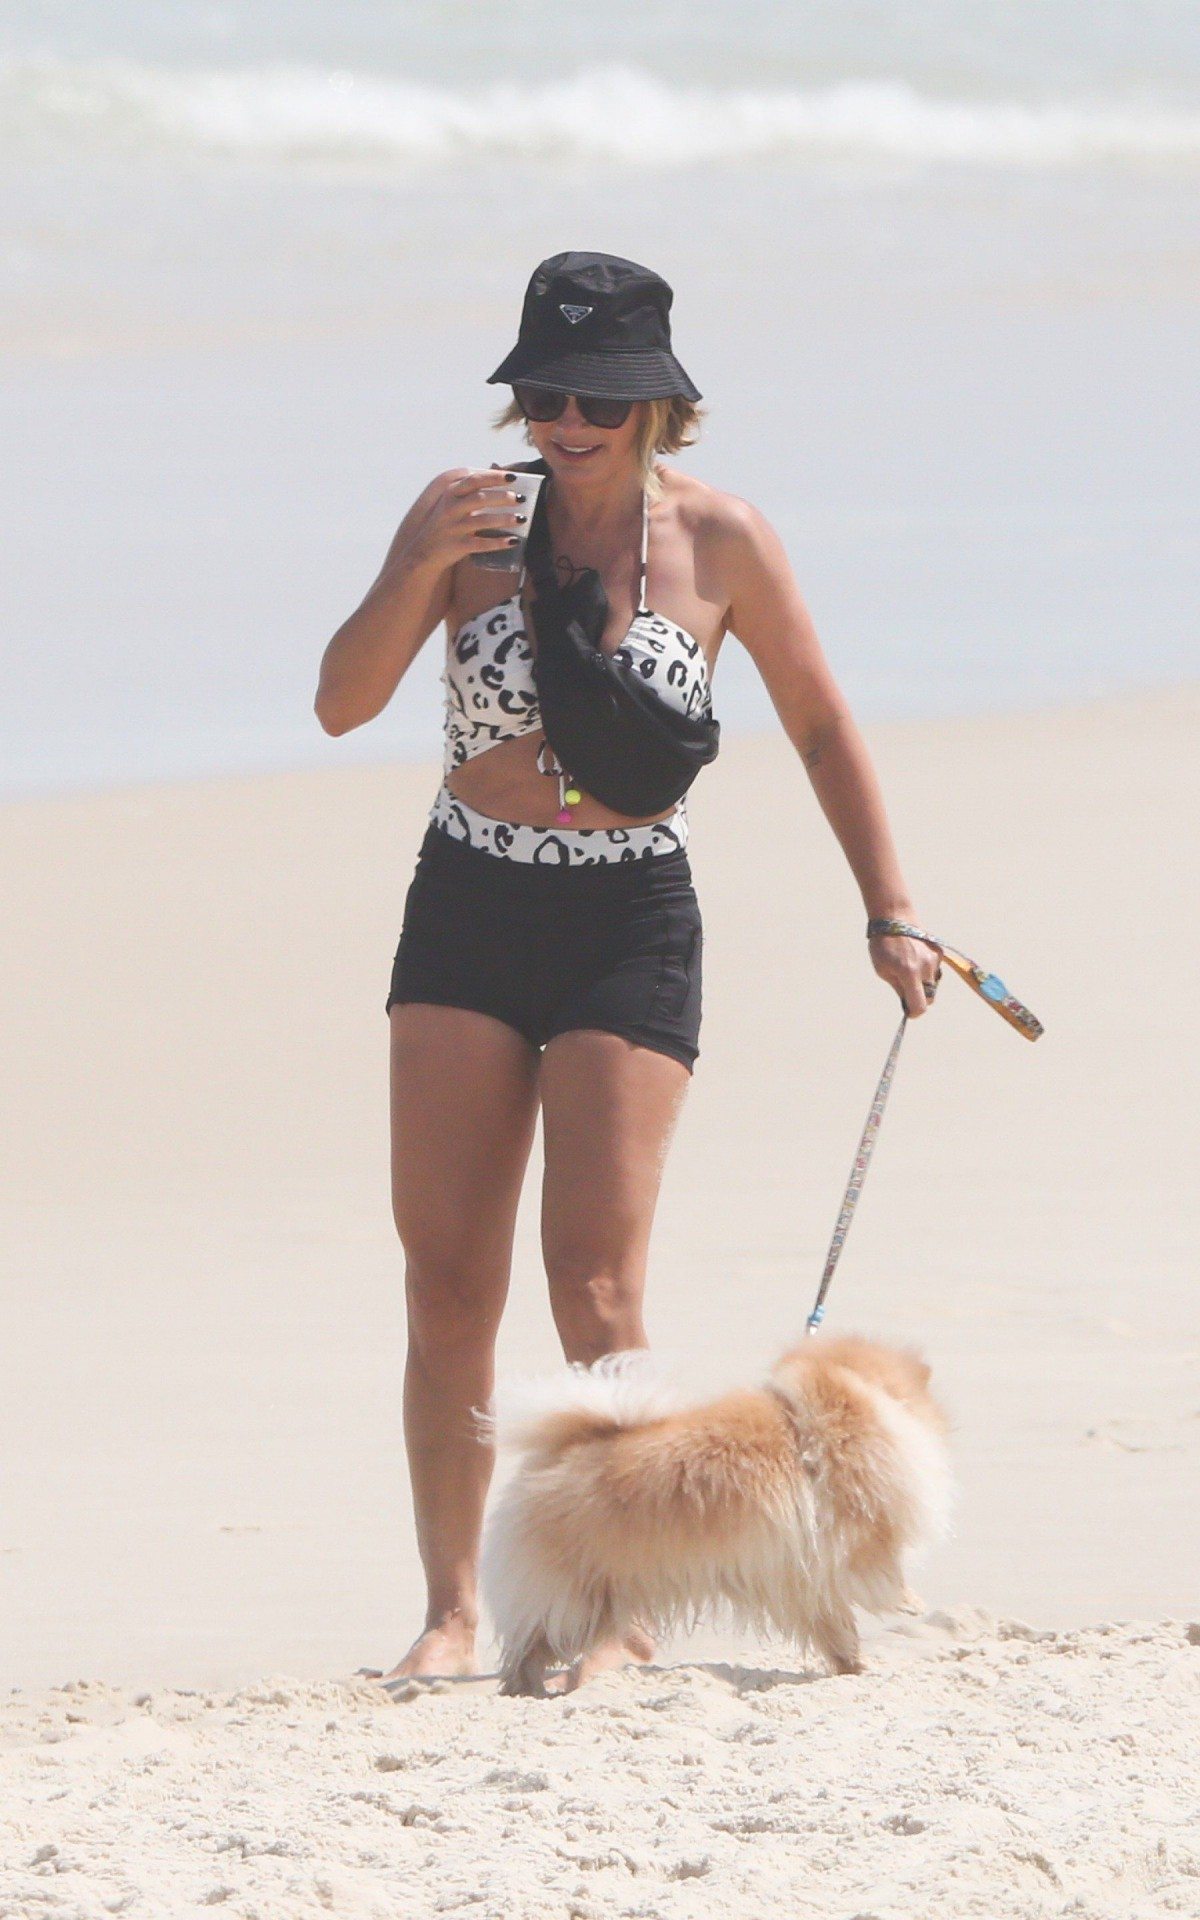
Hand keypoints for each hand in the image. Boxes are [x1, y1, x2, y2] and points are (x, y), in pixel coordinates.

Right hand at [406, 468, 528, 569]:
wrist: (423, 552)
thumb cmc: (445, 524)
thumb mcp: (452, 502)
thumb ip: (471, 489)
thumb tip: (497, 469)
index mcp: (450, 494)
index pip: (474, 480)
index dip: (494, 477)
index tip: (513, 477)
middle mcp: (450, 509)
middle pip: (480, 498)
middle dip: (502, 497)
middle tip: (521, 498)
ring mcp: (453, 528)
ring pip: (482, 521)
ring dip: (504, 519)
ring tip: (522, 519)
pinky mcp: (457, 546)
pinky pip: (481, 544)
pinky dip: (498, 543)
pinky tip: (513, 541)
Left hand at [868, 929, 941, 1017]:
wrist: (894, 918)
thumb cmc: (883, 945)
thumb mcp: (883, 970)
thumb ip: (898, 988)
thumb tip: (907, 1002)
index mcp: (909, 973)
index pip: (919, 1005)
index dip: (914, 1012)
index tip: (908, 1012)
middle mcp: (925, 968)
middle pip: (929, 997)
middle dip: (919, 998)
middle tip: (907, 993)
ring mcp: (934, 960)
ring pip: (933, 984)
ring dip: (923, 984)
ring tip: (908, 970)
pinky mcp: (939, 953)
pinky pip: (935, 971)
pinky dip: (927, 971)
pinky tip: (915, 960)